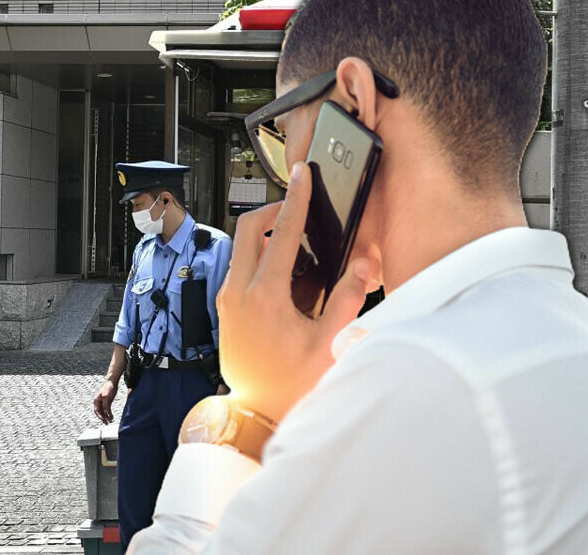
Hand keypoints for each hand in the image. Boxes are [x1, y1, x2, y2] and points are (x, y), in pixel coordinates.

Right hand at [93, 379, 117, 423]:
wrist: (112, 383)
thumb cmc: (108, 388)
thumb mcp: (106, 396)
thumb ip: (105, 405)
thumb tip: (106, 413)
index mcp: (96, 401)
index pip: (96, 411)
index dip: (99, 416)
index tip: (103, 420)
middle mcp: (99, 403)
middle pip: (100, 412)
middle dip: (103, 418)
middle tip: (106, 423)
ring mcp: (103, 403)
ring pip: (104, 412)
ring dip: (107, 417)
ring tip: (110, 421)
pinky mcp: (107, 403)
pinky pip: (107, 410)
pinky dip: (109, 414)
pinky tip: (112, 417)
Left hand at [218, 162, 379, 422]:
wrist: (256, 413)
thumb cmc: (291, 384)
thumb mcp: (329, 344)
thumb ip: (348, 299)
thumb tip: (361, 263)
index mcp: (264, 297)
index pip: (281, 234)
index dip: (295, 200)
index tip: (302, 175)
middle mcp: (238, 293)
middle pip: (247, 229)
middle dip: (272, 211)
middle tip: (297, 209)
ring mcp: (227, 300)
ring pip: (240, 248)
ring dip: (264, 235)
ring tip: (297, 245)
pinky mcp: (225, 309)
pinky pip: (239, 267)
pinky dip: (258, 257)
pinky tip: (285, 273)